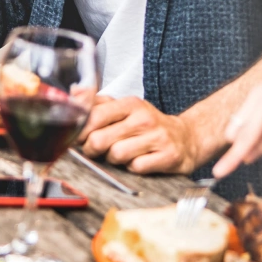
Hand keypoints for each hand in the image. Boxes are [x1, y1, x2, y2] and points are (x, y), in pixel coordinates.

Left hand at [80, 95, 201, 174]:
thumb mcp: (125, 108)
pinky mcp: (168, 156)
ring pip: (116, 155)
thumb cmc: (148, 125)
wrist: (186, 138)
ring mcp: (157, 137)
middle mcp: (144, 118)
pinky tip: (138, 162)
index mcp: (131, 104)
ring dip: (114, 160)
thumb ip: (98, 102)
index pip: (95, 115)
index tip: (77, 138)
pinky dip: (132, 168)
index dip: (80, 130)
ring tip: (121, 154)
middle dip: (93, 149)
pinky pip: (136, 168)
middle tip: (96, 150)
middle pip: (100, 139)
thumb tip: (74, 92)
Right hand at [212, 76, 261, 177]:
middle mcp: (257, 93)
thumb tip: (246, 157)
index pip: (245, 135)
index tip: (218, 172)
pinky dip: (250, 130)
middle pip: (235, 129)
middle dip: (241, 146)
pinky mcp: (257, 95)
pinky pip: (244, 117)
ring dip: (246, 137)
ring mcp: (255, 92)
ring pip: (238, 123)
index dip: (232, 156)